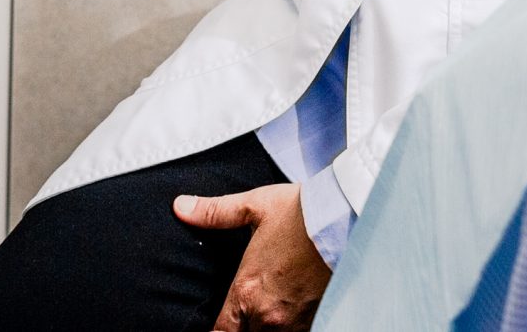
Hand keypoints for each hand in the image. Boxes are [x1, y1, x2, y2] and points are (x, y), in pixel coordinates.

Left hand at [175, 183, 331, 330]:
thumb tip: (181, 207)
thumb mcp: (254, 207)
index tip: (218, 326)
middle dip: (244, 327)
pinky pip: (299, 331)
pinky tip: (294, 308)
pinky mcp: (318, 317)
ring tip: (271, 307)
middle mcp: (269, 314)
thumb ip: (214, 212)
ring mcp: (295, 320)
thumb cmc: (302, 212)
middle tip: (247, 309)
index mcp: (246, 292)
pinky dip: (293, 324)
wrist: (346, 217)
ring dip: (269, 326)